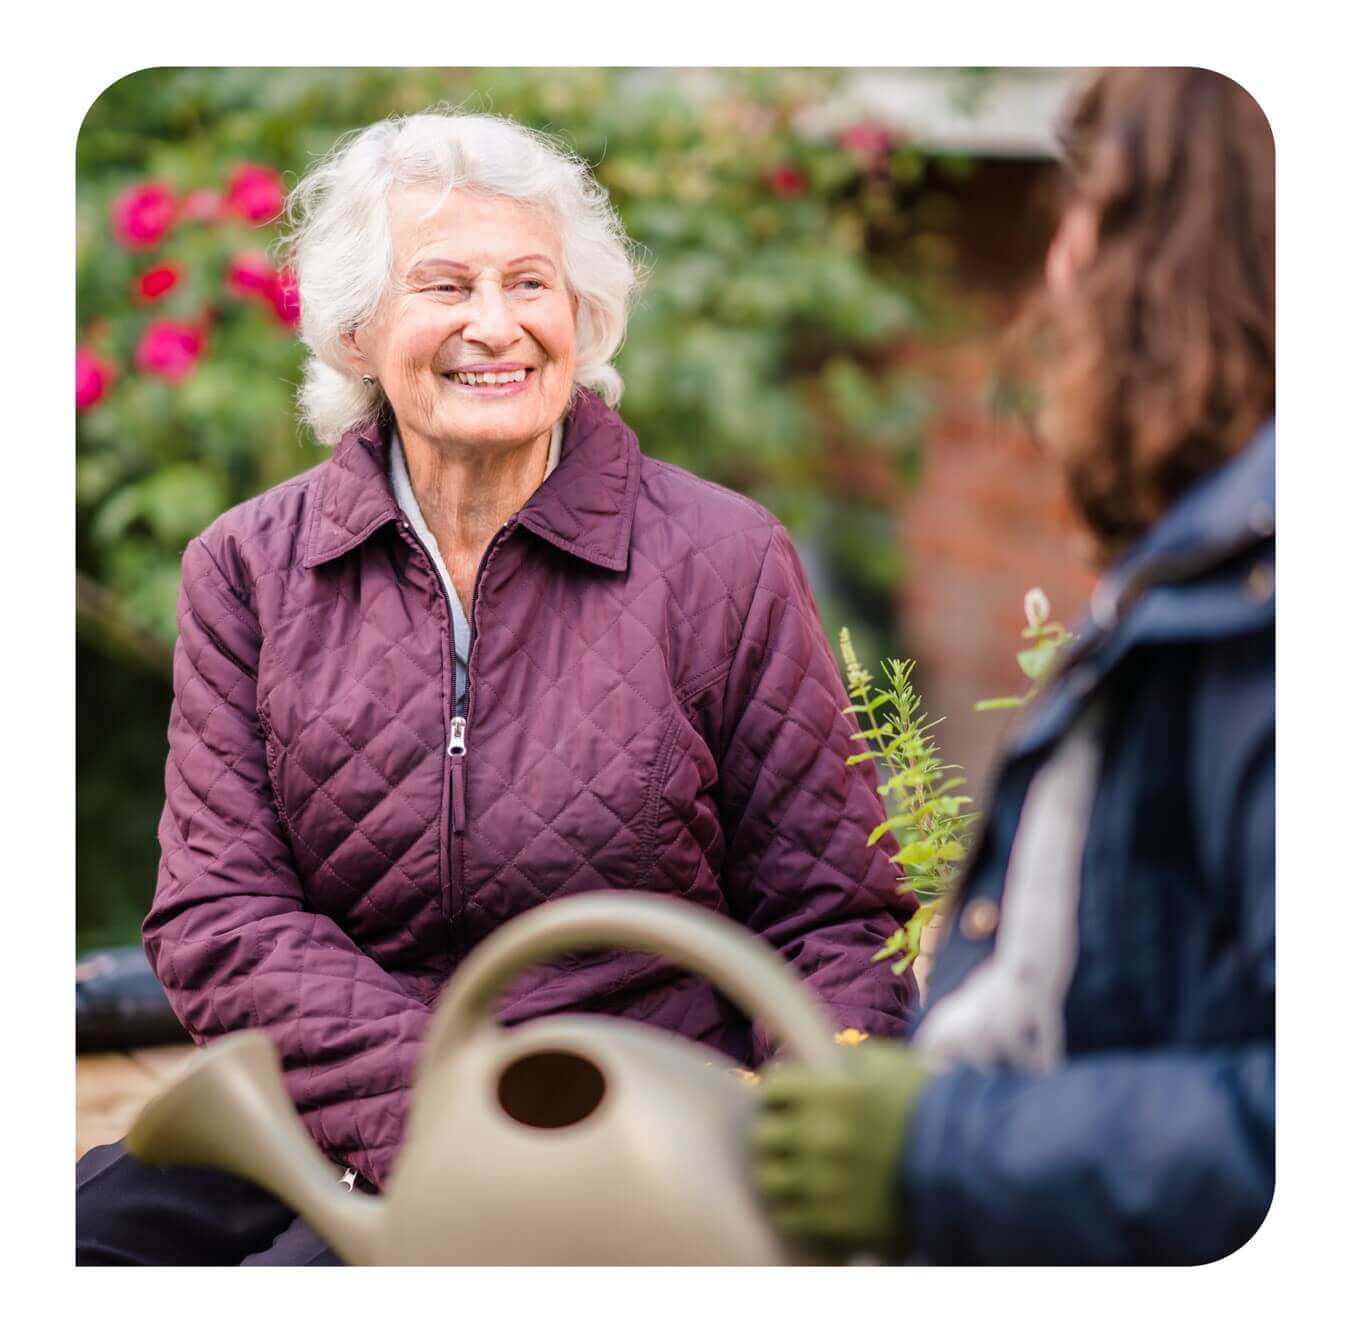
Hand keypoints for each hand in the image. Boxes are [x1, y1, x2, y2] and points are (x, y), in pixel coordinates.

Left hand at [751, 1040, 929, 1254]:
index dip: (781, 1091)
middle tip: (790, 1135)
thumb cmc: (924, 1104)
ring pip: (768, 1177)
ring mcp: (825, 1181)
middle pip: (763, 1133)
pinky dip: (794, 1206)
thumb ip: (837, 1061)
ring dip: (779, 1170)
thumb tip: (804, 1063)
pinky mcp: (835, 1221)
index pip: (773, 1086)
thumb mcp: (882, 1065)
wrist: (966, 1163)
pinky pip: (789, 1215)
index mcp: (829, 1091)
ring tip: (795, 1169)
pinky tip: (810, 1198)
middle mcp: (820, 1135)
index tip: (790, 1099)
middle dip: (775, 1130)